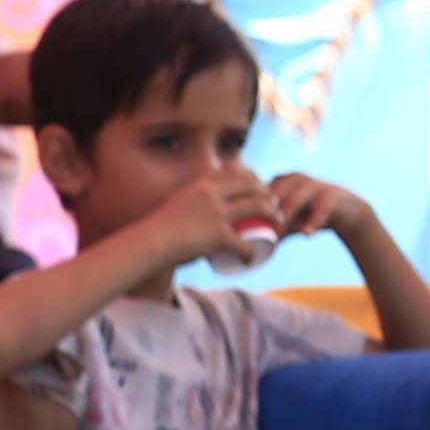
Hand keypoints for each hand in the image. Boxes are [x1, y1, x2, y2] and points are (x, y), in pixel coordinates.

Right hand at [163, 166, 279, 267]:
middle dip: (267, 193)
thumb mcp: (180, 203)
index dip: (254, 179)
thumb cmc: (162, 226)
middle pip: (250, 186)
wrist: (151, 240)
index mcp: (203, 182)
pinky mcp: (218, 235)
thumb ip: (192, 202)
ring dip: (272, 213)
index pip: (236, 173)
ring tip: (278, 221)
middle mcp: (212, 193)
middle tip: (275, 204)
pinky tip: (254, 256)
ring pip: (256, 207)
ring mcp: (216, 213)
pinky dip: (251, 251)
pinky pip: (244, 244)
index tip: (261, 187)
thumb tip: (200, 207)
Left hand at [254, 174, 385, 256]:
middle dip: (268, 209)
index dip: (252, 203)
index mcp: (282, 181)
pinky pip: (322, 207)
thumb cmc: (311, 215)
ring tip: (280, 231)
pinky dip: (314, 220)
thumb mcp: (290, 221)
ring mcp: (315, 184)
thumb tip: (248, 250)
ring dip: (288, 213)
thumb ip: (272, 229)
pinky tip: (307, 234)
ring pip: (298, 196)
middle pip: (278, 191)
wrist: (347, 212)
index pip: (262, 187)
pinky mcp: (333, 193)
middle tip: (258, 229)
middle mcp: (296, 178)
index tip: (243, 222)